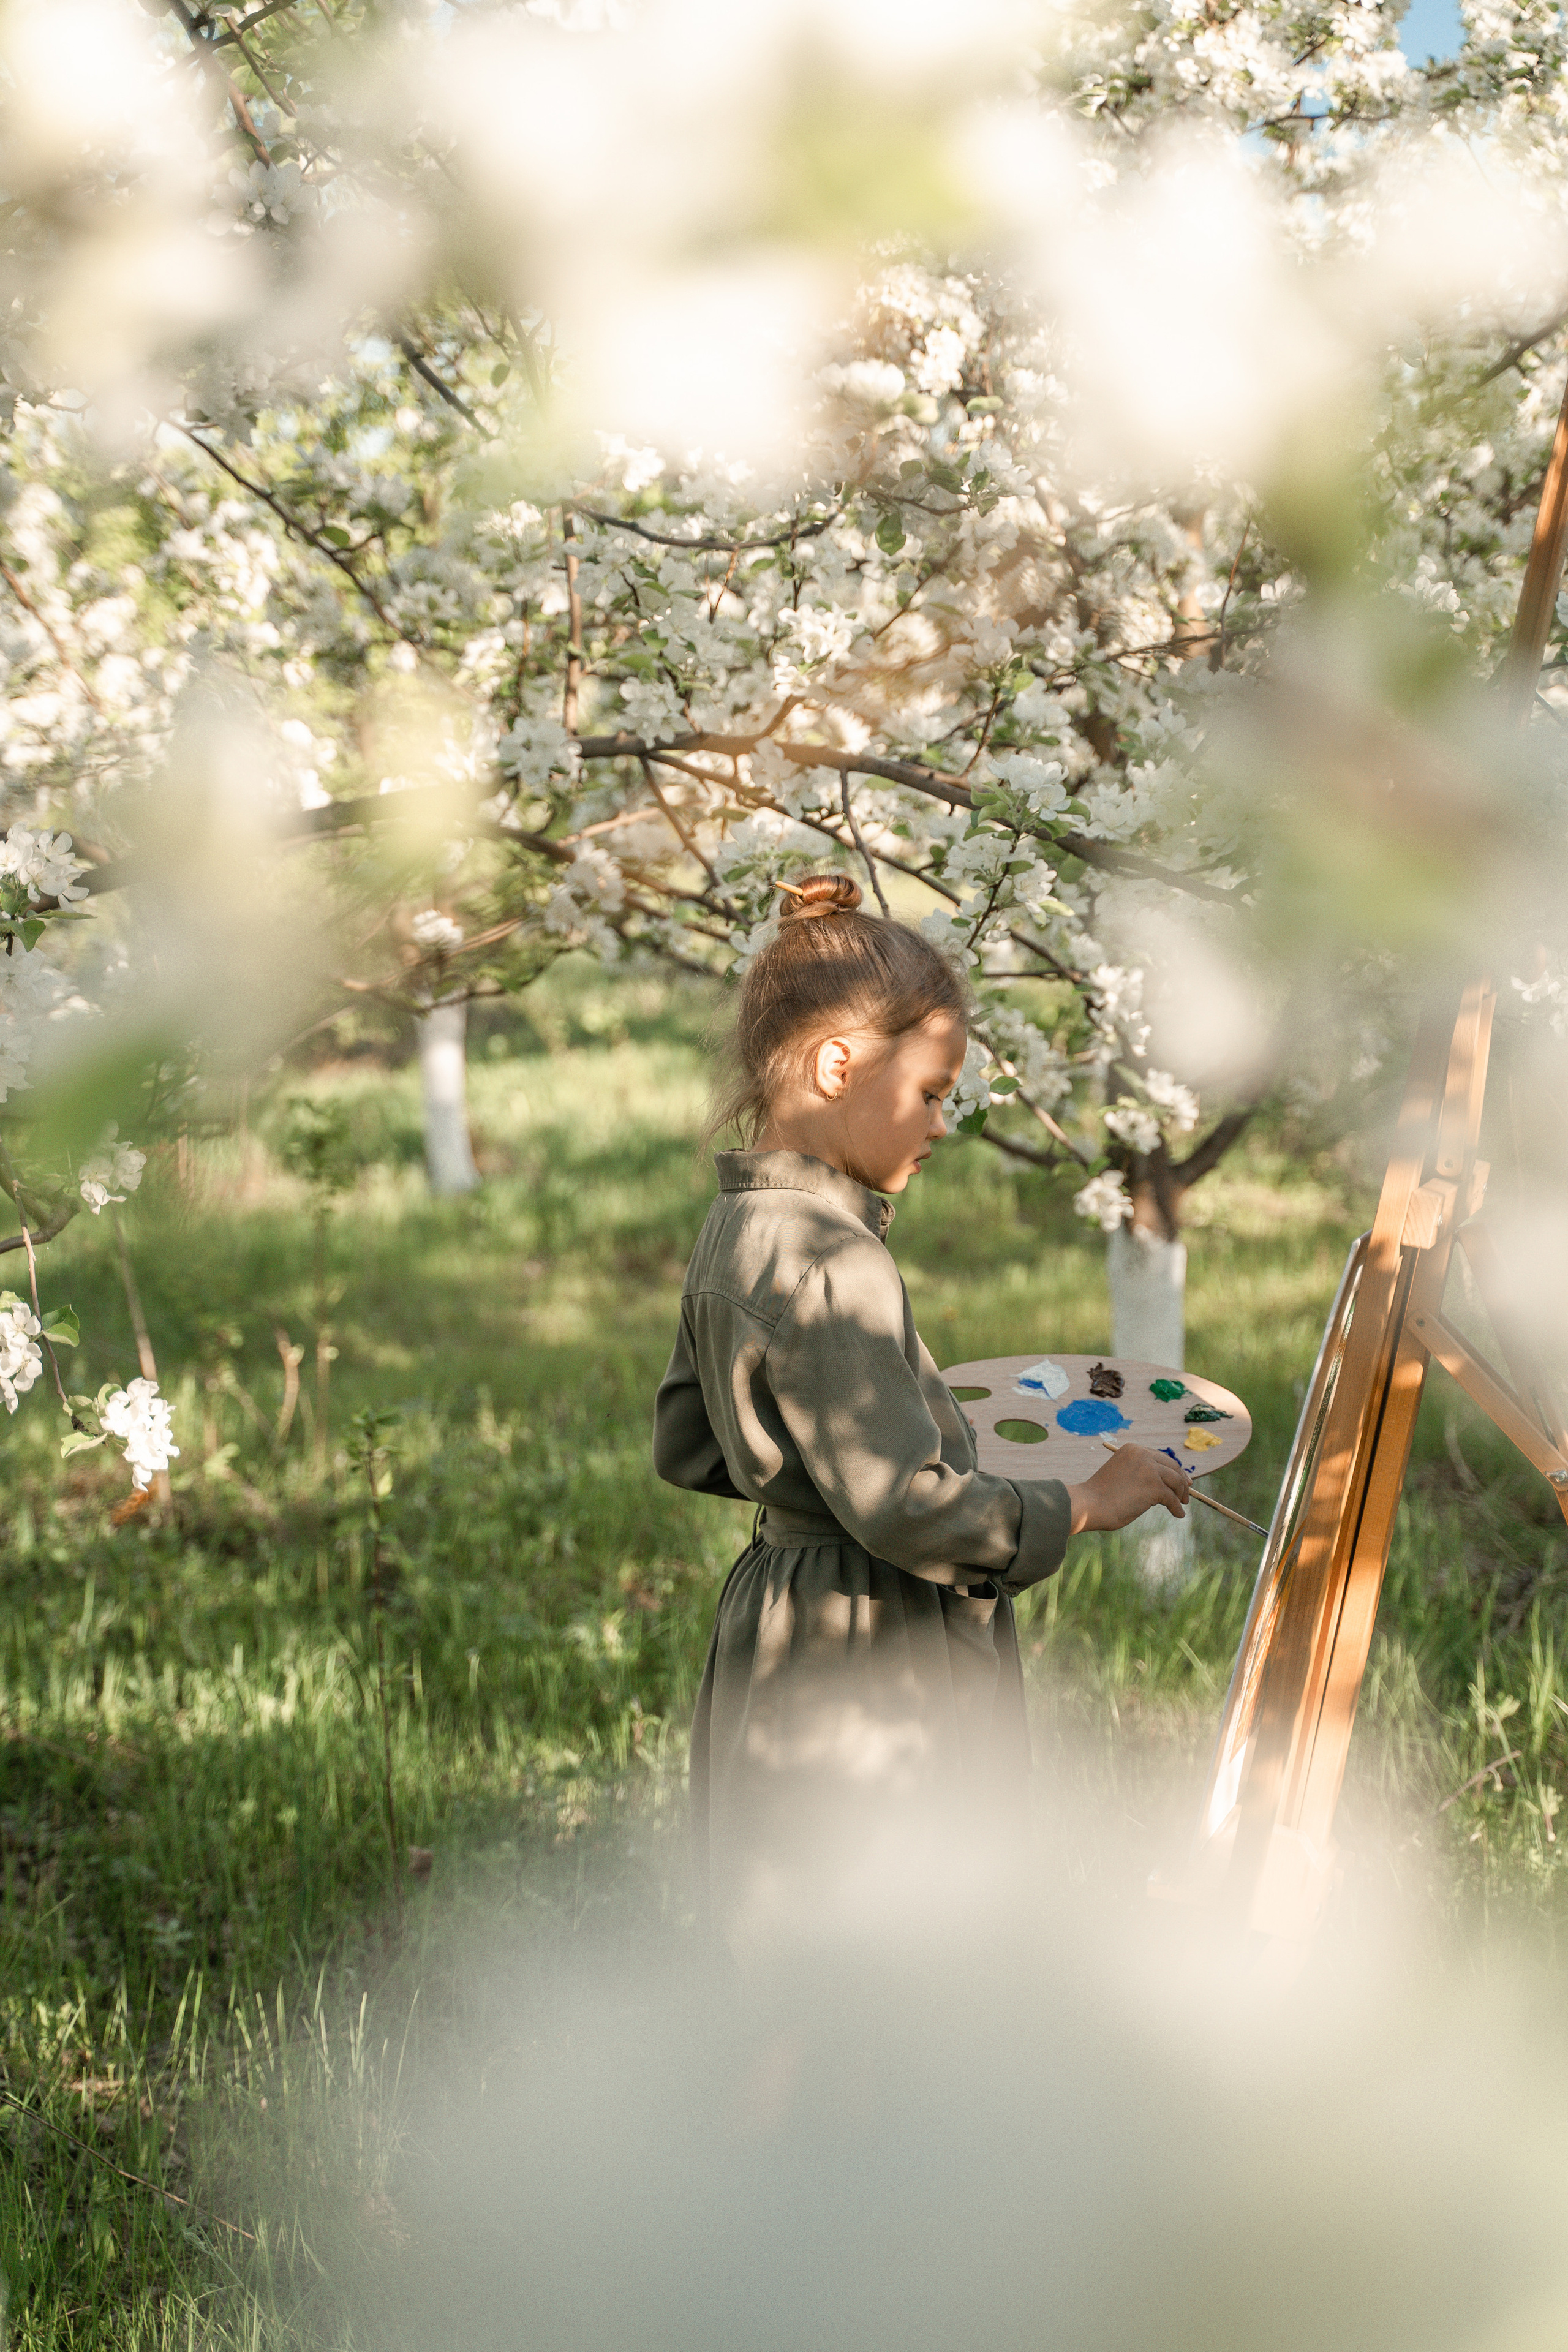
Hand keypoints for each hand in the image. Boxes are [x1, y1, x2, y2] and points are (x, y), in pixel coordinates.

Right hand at [1064, 1443, 1189, 1534]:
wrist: (1088, 1504)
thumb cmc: (1101, 1495)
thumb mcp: (1122, 1474)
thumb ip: (1140, 1474)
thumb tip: (1165, 1485)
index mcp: (1133, 1449)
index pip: (1161, 1458)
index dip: (1174, 1470)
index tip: (1183, 1480)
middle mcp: (1143, 1455)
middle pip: (1173, 1467)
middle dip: (1182, 1481)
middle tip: (1186, 1495)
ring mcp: (1149, 1470)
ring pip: (1176, 1482)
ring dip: (1181, 1495)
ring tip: (1181, 1505)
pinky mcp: (1154, 1487)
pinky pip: (1172, 1498)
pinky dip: (1177, 1507)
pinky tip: (1177, 1514)